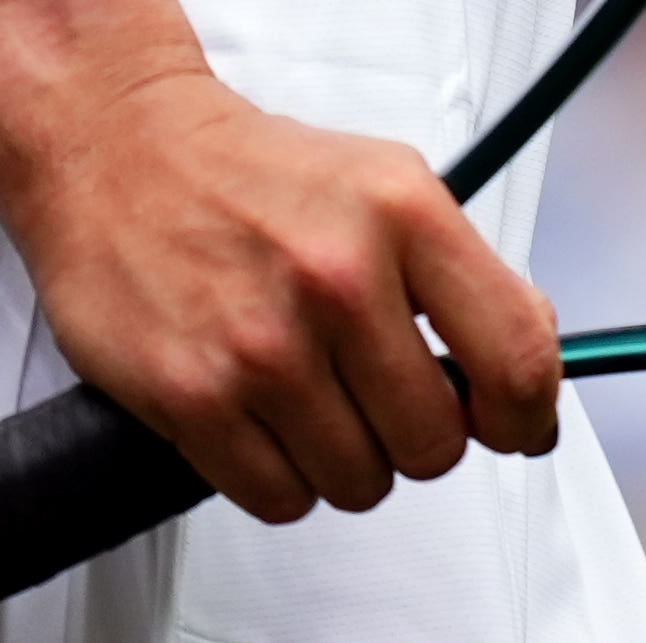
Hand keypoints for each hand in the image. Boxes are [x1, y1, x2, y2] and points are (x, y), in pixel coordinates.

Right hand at [0, 59, 561, 522]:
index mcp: (405, 214)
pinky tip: (264, 417)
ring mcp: (265, 344)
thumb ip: (464, 275)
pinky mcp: (194, 396)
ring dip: (346, 458)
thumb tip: (525, 375)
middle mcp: (339, 277)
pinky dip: (281, 476)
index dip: (525, 413)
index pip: (515, 356)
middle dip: (417, 433)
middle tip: (382, 395)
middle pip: (436, 443)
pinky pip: (280, 498)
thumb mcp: (389, 182)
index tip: (512, 424)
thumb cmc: (253, 173)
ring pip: (360, 482)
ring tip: (313, 395)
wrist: (120, 146)